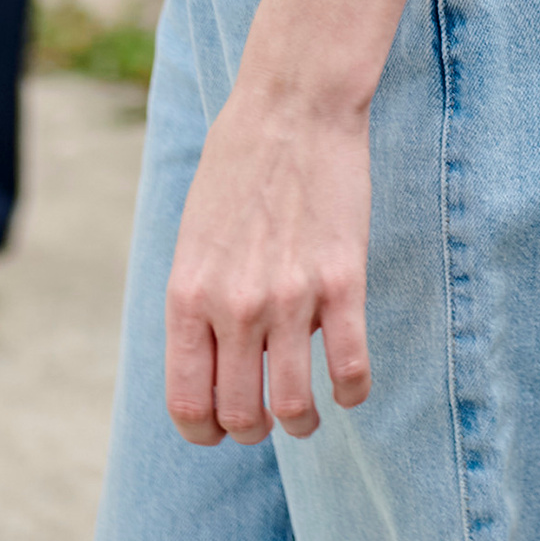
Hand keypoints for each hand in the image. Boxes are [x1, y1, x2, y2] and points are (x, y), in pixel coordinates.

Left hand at [163, 68, 373, 446]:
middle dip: (252, 431)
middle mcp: (234, 306)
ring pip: (293, 407)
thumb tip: (212, 361)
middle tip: (265, 419)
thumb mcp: (193, 238)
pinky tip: (349, 387)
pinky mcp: (343, 282)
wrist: (293, 107)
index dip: (204, 432)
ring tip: (307, 415)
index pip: (188, 403)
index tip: (220, 430)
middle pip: (241, 416)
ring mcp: (290, 298)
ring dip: (301, 424)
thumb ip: (198, 302)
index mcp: (188, 295)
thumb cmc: (238, 165)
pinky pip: (351, 370)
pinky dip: (351, 393)